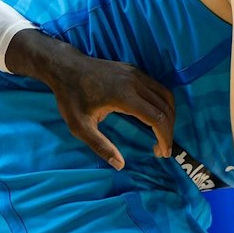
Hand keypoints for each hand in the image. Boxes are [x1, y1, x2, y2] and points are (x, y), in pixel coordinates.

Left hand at [26, 36, 175, 168]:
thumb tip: (120, 165)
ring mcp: (135, 73)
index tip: (163, 153)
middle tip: (161, 149)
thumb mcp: (79, 126)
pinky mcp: (133, 70)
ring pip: (165, 94)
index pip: (157, 118)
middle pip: (165, 107)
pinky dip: (162, 103)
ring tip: (161, 134)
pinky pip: (157, 87)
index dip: (165, 137)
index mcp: (124, 96)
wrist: (64, 66)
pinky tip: (154, 116)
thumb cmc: (70, 97)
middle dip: (168, 130)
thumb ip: (100, 146)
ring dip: (168, 115)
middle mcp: (135, 82)